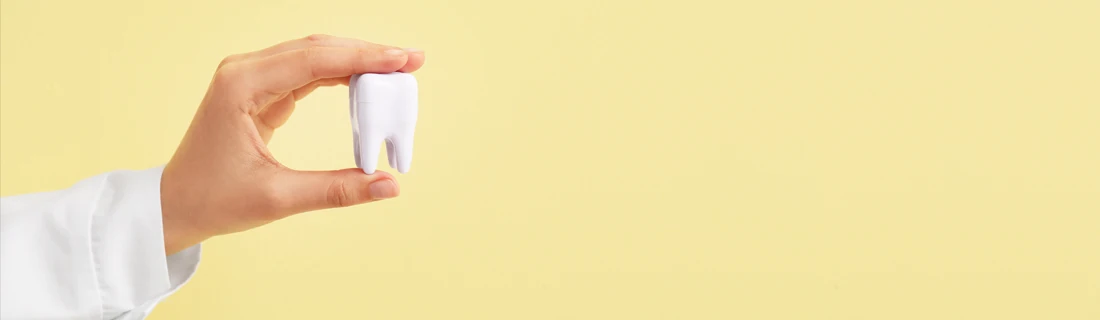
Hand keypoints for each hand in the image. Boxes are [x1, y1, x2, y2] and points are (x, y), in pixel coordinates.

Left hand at [159, 35, 424, 254]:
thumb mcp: (278, 198)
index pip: (315, 59)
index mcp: (242, 86)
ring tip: (398, 68)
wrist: (174, 205)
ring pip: (315, 54)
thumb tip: (389, 186)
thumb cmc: (213, 199)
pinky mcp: (259, 89)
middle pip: (318, 47)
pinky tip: (367, 80)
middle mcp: (245, 71)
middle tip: (412, 60)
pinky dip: (340, 73)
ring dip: (356, 59)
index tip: (402, 59)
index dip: (363, 57)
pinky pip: (307, 71)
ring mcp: (251, 76)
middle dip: (367, 52)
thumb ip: (337, 190)